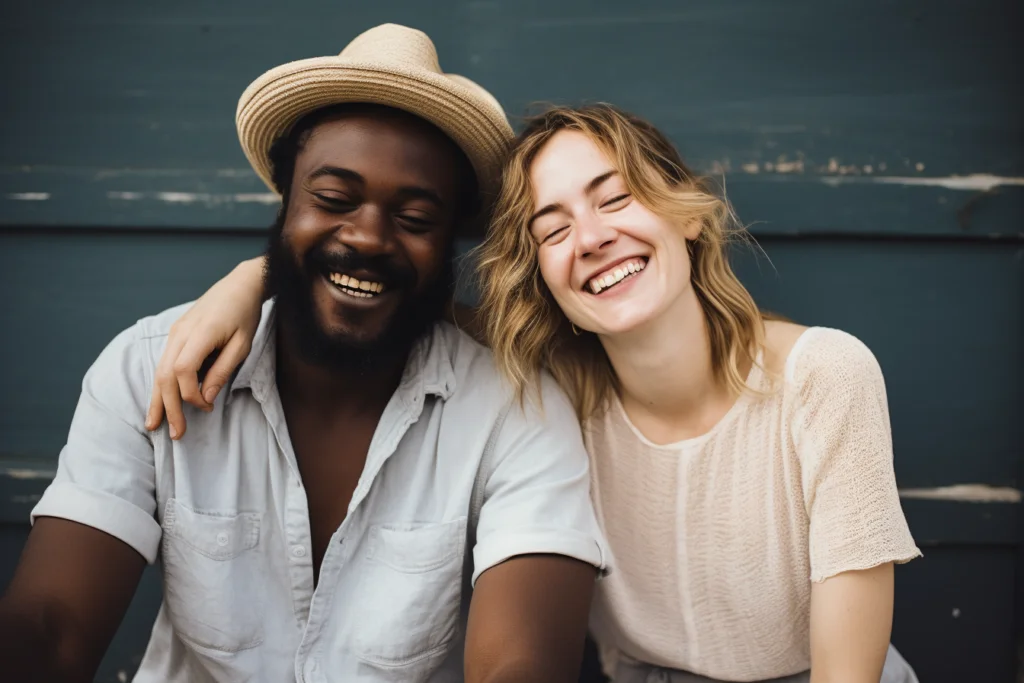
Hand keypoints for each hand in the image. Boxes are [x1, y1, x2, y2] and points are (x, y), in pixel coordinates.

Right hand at [145, 256, 266, 438]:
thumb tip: (204, 399)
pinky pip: (164, 363)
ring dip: (158, 399)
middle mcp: (180, 333)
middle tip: (175, 433)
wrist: (239, 285)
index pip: (183, 371)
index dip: (191, 394)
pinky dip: (161, 385)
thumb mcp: (242, 345)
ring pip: (159, 370)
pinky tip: (160, 401)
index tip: (207, 407)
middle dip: (168, 406)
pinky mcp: (176, 334)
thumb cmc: (245, 314)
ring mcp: (175, 333)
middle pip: (164, 375)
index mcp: (200, 333)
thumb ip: (222, 371)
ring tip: (154, 424)